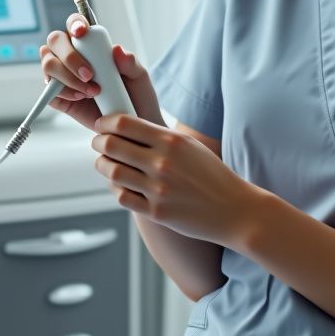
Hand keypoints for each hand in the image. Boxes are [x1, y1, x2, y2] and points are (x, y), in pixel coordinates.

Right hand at [39, 12, 162, 130]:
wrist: (131, 126)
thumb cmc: (136, 96)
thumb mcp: (139, 77)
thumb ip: (130, 62)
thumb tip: (117, 49)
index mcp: (91, 45)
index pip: (75, 25)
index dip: (74, 23)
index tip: (82, 32)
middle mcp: (72, 56)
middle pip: (54, 41)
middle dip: (69, 56)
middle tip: (89, 74)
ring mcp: (62, 77)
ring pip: (48, 65)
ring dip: (68, 77)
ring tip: (92, 91)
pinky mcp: (58, 97)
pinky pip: (49, 91)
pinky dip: (64, 93)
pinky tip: (80, 98)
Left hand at [91, 113, 264, 247]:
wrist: (235, 210)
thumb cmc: (211, 175)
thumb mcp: (189, 146)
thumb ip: (158, 135)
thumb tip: (123, 126)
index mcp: (171, 141)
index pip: (123, 124)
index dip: (105, 123)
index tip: (102, 125)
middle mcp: (163, 163)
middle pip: (112, 145)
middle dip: (99, 142)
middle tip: (99, 143)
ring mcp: (159, 189)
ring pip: (112, 172)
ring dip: (103, 166)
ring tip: (107, 164)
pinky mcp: (157, 212)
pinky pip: (122, 196)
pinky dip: (116, 188)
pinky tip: (121, 185)